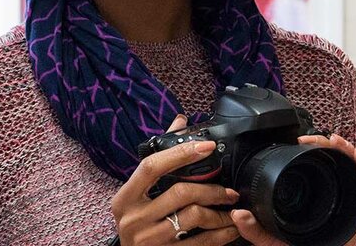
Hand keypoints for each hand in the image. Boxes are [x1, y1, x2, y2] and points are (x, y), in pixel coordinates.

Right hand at [111, 115, 242, 245]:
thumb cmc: (136, 224)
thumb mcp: (138, 195)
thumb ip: (160, 159)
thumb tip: (179, 122)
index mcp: (125, 198)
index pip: (152, 166)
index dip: (180, 153)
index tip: (207, 146)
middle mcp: (134, 218)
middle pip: (180, 192)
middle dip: (212, 190)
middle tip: (230, 192)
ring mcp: (149, 239)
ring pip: (194, 217)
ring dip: (220, 214)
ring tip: (231, 211)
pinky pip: (201, 243)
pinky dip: (221, 235)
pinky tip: (229, 230)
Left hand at [242, 134, 355, 245]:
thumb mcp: (271, 239)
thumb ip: (253, 229)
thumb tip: (239, 214)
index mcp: (312, 197)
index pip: (316, 166)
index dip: (317, 148)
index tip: (307, 138)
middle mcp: (331, 199)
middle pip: (341, 167)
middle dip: (342, 149)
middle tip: (335, 139)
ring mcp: (344, 209)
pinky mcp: (355, 224)